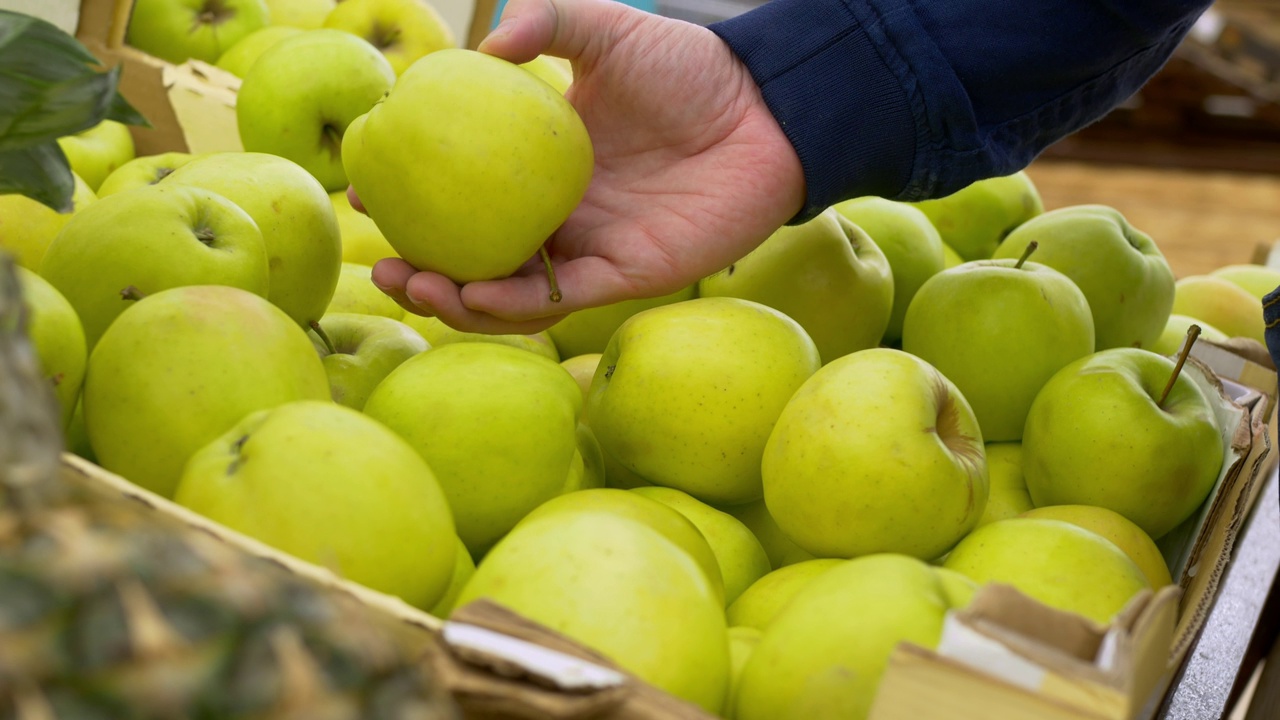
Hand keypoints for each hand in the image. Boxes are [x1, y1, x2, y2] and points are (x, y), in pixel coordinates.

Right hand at [368, 0, 803, 333]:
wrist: (766, 108)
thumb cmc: (691, 69)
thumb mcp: (607, 30)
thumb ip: (549, 22)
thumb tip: (487, 46)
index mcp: (546, 170)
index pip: (468, 198)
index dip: (416, 204)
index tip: (368, 195)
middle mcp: (562, 217)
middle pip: (480, 260)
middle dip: (426, 274)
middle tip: (385, 266)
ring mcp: (592, 249)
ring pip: (513, 293)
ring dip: (459, 301)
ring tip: (415, 286)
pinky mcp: (629, 273)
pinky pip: (562, 297)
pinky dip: (515, 302)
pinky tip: (474, 293)